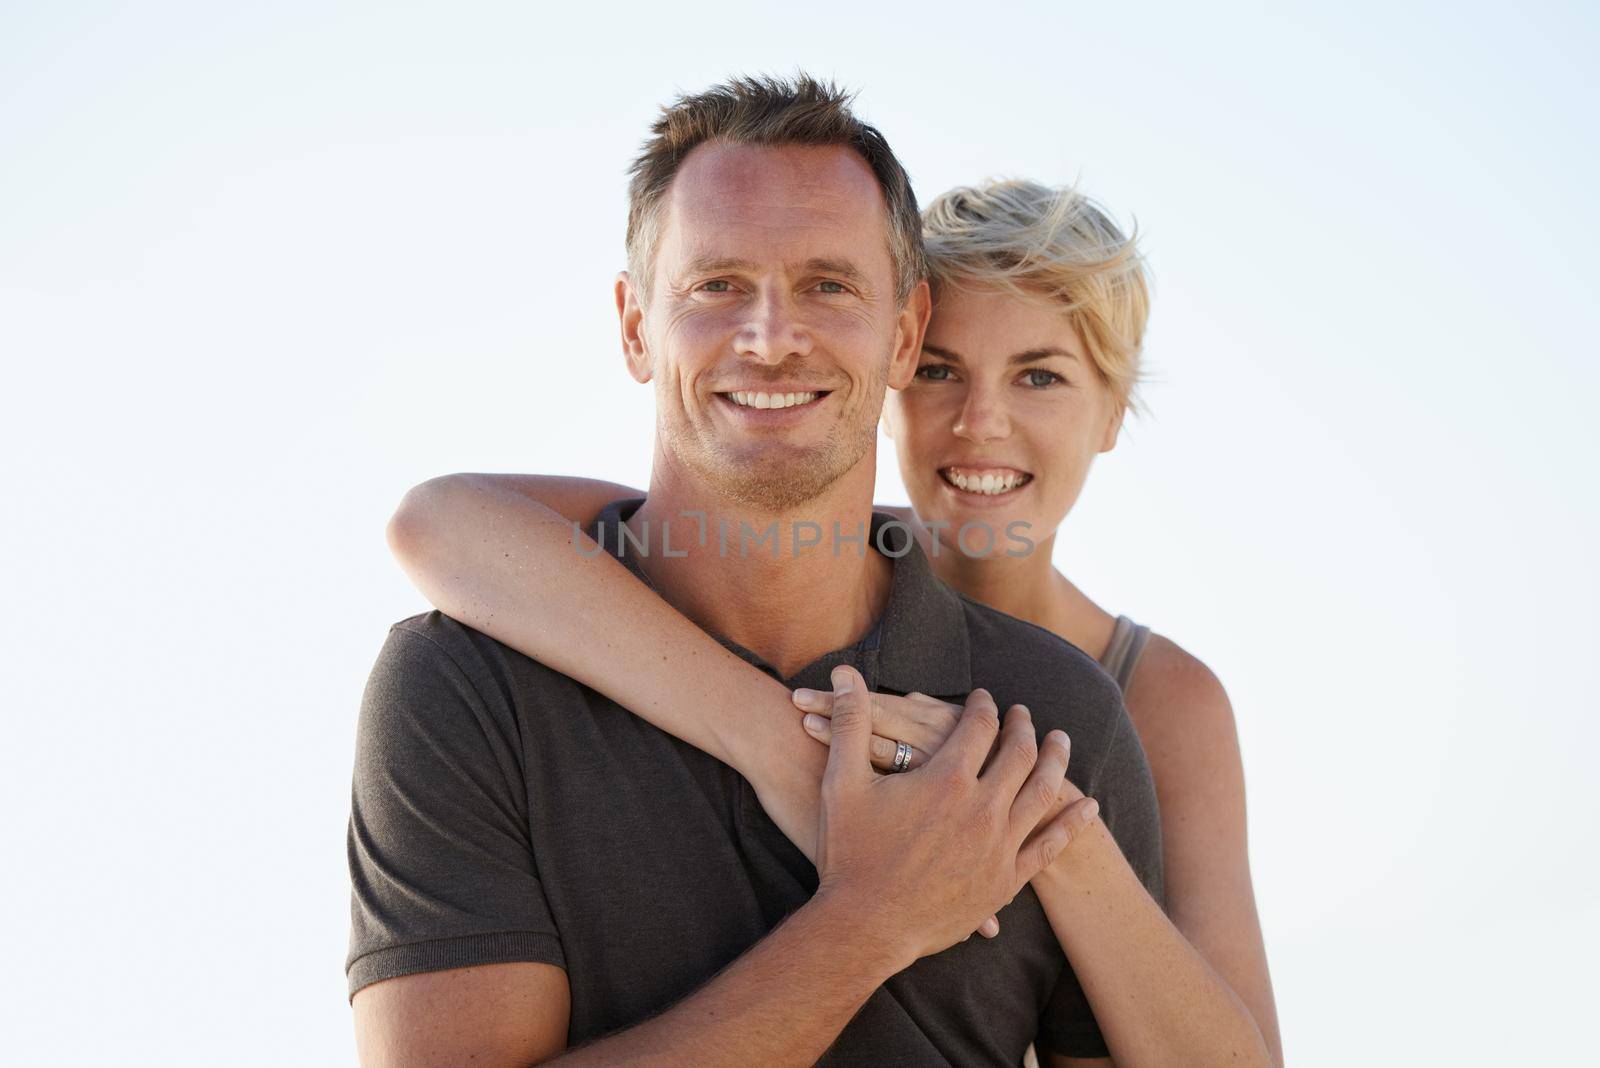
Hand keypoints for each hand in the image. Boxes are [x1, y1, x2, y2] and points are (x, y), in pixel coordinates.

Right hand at [813, 665, 1092, 969]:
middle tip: (1023, 713)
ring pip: (1043, 792)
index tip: (985, 697)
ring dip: (1056, 761)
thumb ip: (849, 720)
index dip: (983, 705)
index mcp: (947, 778)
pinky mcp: (1005, 881)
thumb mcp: (842, 781)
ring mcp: (999, 846)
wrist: (864, 926)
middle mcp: (983, 808)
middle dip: (1023, 726)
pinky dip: (1072, 822)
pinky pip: (1049, 847)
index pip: (979, 725)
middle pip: (1019, 753)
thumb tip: (843, 671)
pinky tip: (1087, 806)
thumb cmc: (849, 852)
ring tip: (1060, 742)